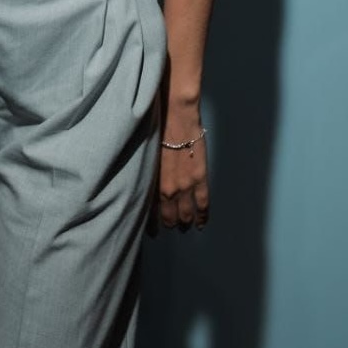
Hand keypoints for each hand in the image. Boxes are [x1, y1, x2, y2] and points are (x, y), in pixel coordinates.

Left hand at [149, 109, 208, 234]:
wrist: (175, 116)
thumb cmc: (155, 129)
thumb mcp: (145, 155)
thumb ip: (147, 174)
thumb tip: (144, 185)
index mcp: (151, 183)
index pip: (151, 212)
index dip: (152, 224)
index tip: (153, 232)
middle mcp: (167, 189)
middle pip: (169, 215)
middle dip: (169, 224)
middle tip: (170, 227)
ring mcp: (185, 185)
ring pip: (186, 213)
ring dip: (185, 222)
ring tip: (185, 227)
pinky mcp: (200, 178)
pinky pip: (203, 203)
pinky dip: (202, 216)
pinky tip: (201, 223)